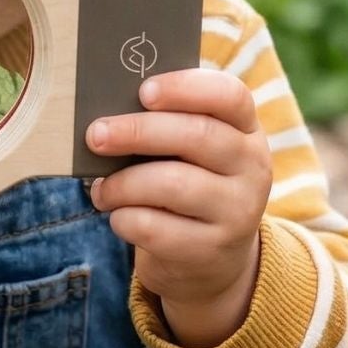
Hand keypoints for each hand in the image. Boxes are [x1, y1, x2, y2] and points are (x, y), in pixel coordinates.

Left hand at [85, 69, 270, 347]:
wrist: (212, 259)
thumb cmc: (187, 184)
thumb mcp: (191, 153)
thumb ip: (164, 126)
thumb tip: (107, 115)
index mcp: (246, 129)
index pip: (230, 95)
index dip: (185, 88)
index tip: (143, 91)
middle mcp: (252, 167)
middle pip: (197, 135)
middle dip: (136, 132)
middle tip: (95, 135)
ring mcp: (238, 211)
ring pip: (173, 183)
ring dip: (123, 184)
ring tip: (102, 189)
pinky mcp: (211, 250)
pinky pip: (156, 227)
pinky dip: (125, 219)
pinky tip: (117, 216)